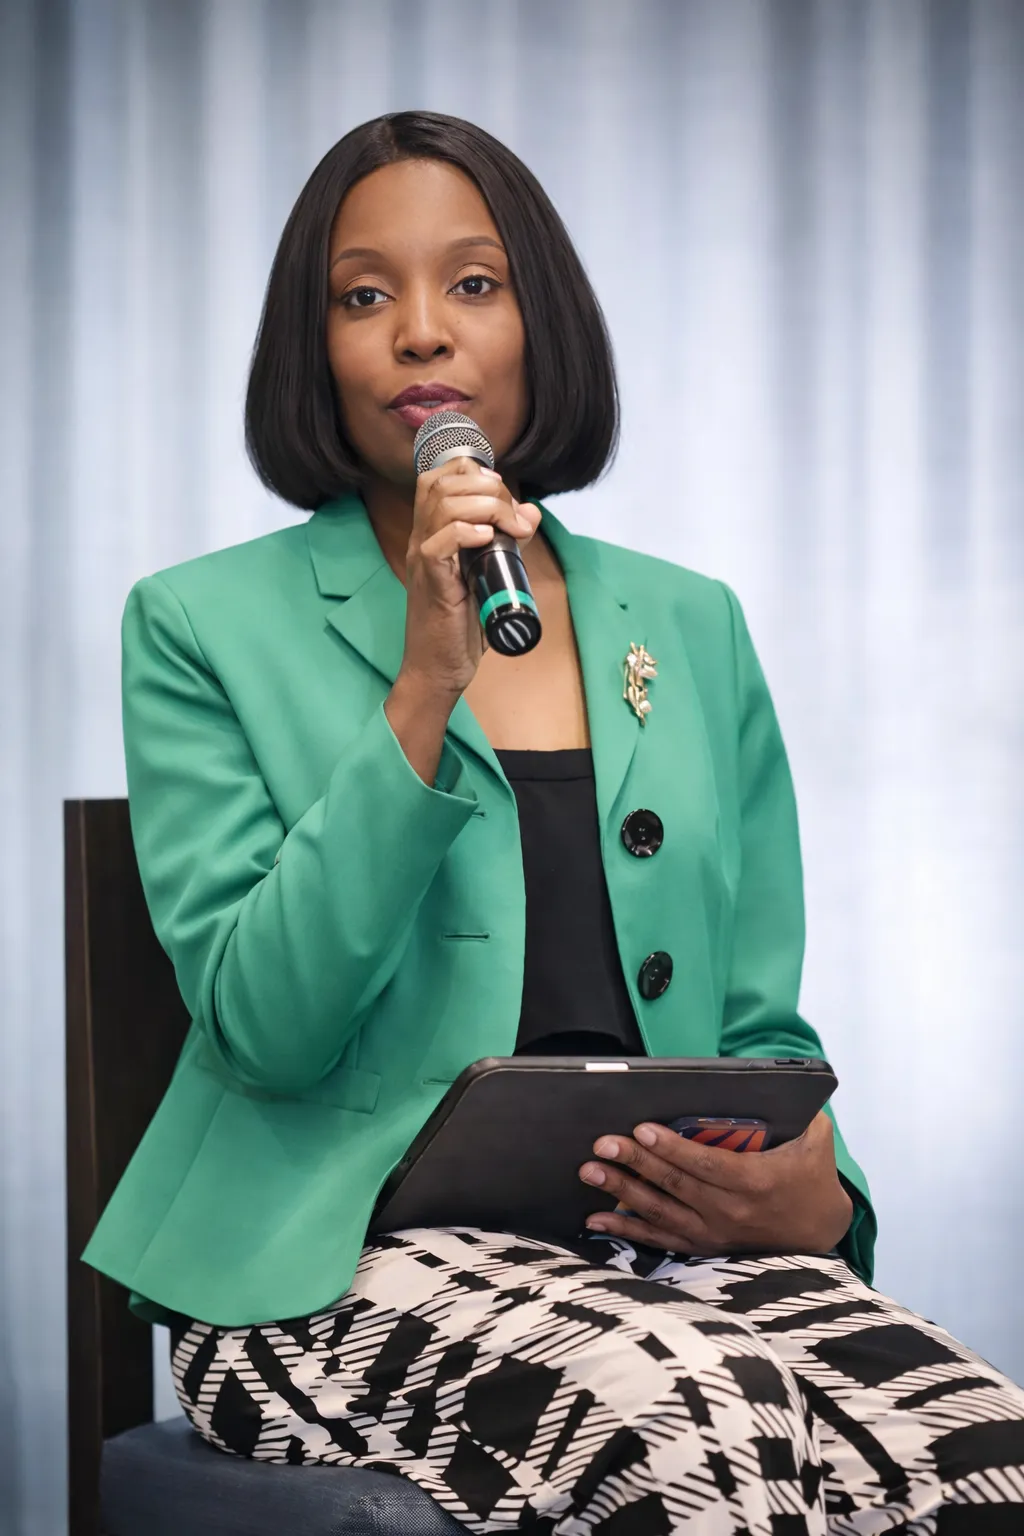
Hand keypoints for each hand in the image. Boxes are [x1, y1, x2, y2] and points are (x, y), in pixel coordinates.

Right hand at [399, 457, 540, 700]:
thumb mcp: (489, 573)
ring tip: (510, 529)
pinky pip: (439, 542)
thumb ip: (508, 541)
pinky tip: (488, 540)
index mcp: (430, 532)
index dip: (473, 472)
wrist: (439, 667)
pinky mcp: (430, 581)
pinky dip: (467, 532)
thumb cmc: (461, 624)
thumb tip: (530, 512)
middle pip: (443, 482)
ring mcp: (423, 559)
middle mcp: (421, 538)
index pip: (438, 477)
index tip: (503, 495)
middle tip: (514, 516)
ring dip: (487, 507)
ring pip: (444, 505)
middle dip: (488, 487)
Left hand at [579, 1110, 852, 1256]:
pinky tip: (595, 1217)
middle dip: (635, 1163)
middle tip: (602, 1144)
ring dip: (621, 1192)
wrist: (822, 1229)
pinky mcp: (704, 1246)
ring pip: (660, 1211)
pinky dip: (626, 1229)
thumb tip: (783, 1080)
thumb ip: (801, 1111)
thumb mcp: (816, 1138)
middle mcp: (731, 1212)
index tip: (642, 1129)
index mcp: (755, 1182)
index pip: (706, 1164)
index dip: (672, 1149)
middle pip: (675, 1185)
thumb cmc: (813, 1175)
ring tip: (590, 1172)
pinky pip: (659, 1238)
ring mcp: (714, 1233)